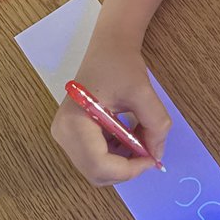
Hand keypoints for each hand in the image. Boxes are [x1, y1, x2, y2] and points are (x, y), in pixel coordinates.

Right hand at [50, 43, 170, 185]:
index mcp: (74, 122)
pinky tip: (128, 135)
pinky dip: (117, 155)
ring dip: (123, 162)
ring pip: (97, 169)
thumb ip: (155, 125)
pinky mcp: (72, 136)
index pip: (99, 165)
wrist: (109, 47)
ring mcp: (65, 136)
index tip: (152, 157)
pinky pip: (96, 158)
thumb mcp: (143, 93)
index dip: (129, 169)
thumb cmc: (121, 64)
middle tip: (148, 150)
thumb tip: (156, 155)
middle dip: (126, 168)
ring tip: (139, 137)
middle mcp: (63, 134)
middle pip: (97, 172)